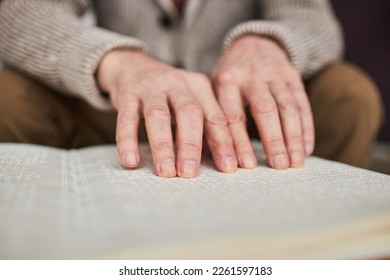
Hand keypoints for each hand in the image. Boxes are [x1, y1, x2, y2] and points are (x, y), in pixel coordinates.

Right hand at [97, 49, 236, 177]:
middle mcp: (178, 83)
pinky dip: (128, 140)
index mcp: (200, 87)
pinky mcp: (128, 93)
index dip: (223, 143)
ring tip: (165, 171)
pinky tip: (131, 160)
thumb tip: (222, 159)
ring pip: (159, 115)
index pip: (216, 117)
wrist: (133, 66)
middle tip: (190, 173)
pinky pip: (127, 118)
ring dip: (163, 146)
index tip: (227, 167)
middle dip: (191, 145)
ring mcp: (152, 86)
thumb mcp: (191, 102)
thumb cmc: (168, 94)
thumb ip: (205, 127)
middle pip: (190, 113)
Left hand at [212, 35, 313, 168]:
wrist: (254, 43)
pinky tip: (307, 148)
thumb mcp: (215, 87)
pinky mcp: (293, 76)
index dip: (240, 141)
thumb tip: (215, 154)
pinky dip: (306, 128)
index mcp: (227, 81)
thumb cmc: (230, 76)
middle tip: (279, 166)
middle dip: (273, 139)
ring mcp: (275, 74)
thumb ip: (217, 115)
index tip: (245, 165)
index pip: (234, 115)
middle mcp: (252, 76)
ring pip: (288, 107)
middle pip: (265, 109)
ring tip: (295, 162)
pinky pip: (302, 104)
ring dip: (294, 137)